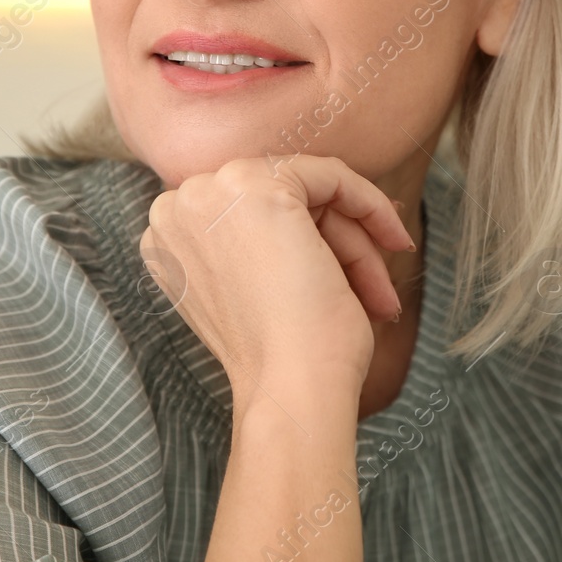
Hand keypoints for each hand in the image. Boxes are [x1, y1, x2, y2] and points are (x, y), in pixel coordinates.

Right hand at [138, 155, 414, 403]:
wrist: (290, 387)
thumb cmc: (285, 355)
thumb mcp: (256, 289)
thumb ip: (259, 243)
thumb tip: (318, 215)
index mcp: (165, 239)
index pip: (247, 215)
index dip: (308, 240)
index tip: (351, 270)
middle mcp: (174, 208)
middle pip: (277, 199)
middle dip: (336, 242)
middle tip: (376, 290)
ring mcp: (210, 193)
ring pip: (307, 190)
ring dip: (355, 242)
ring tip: (382, 295)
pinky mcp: (256, 187)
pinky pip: (330, 175)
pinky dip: (370, 205)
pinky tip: (396, 240)